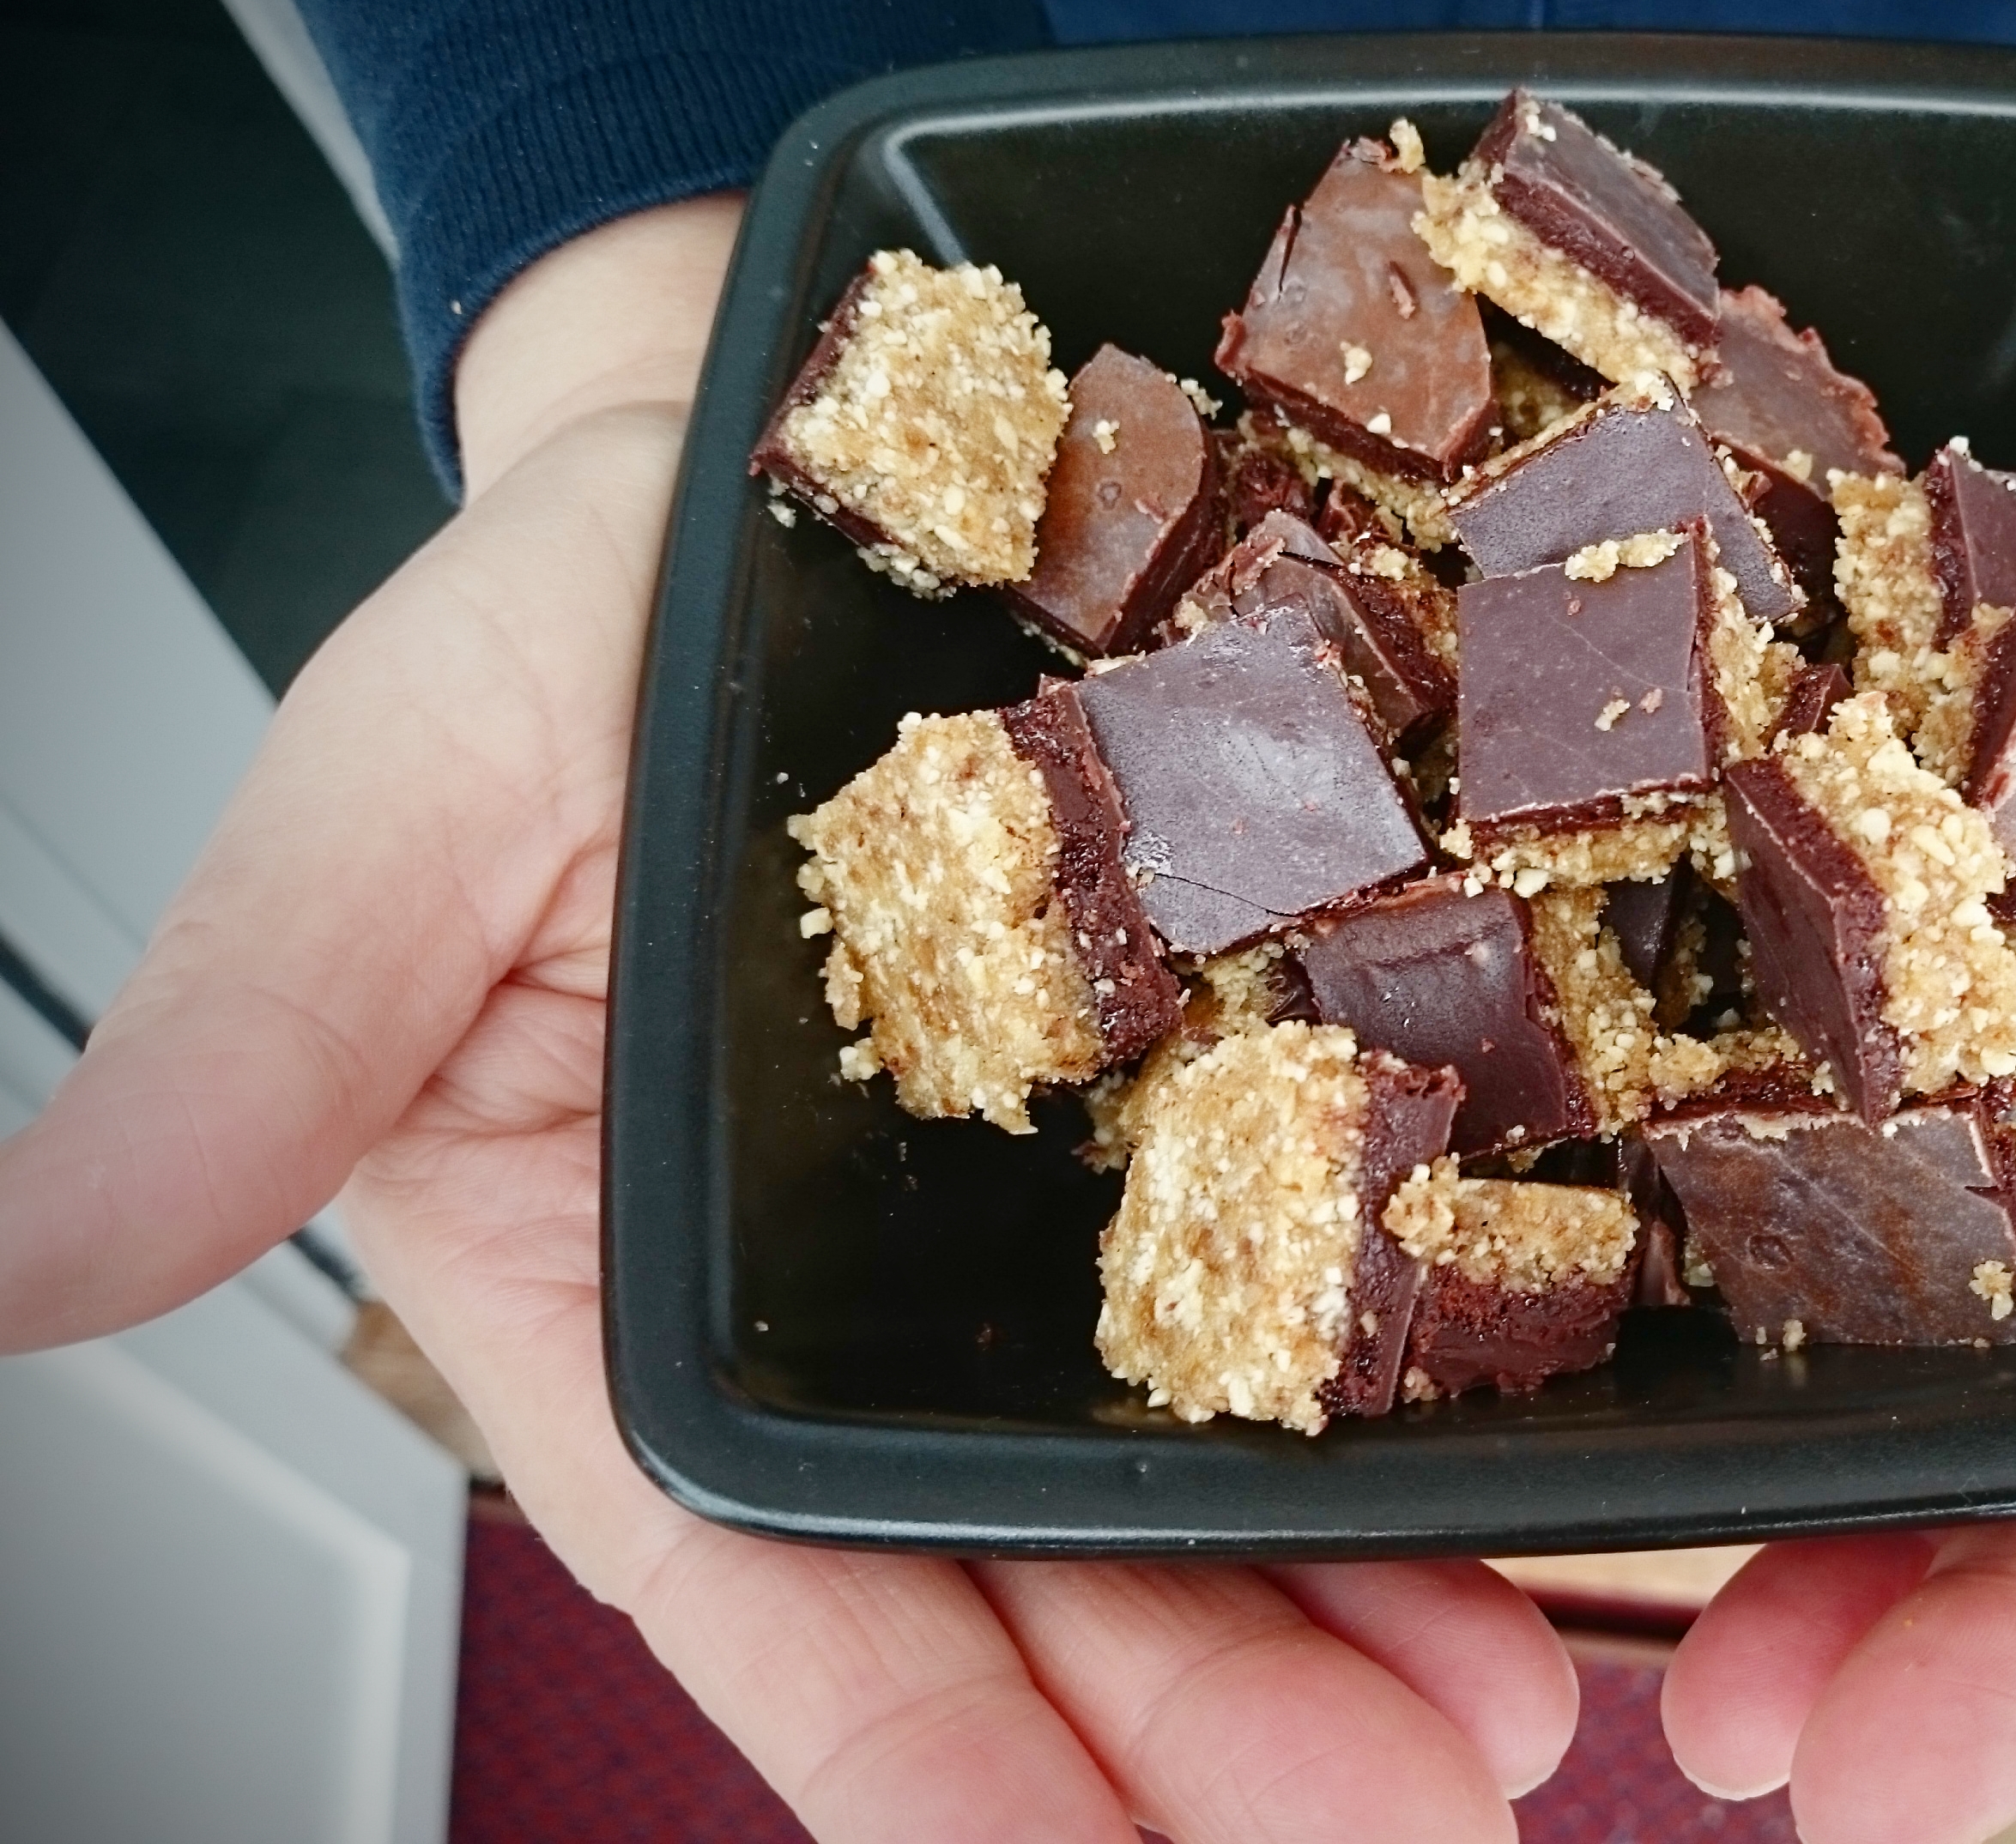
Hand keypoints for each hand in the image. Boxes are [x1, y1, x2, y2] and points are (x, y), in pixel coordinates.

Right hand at [0, 199, 1575, 1843]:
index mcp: (636, 1300)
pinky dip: (1417, 1402)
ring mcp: (1064, 1212)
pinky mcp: (1223, 1085)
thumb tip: (27, 1257)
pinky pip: (1335, 1276)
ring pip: (1205, 1480)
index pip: (773, 1591)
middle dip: (1212, 1731)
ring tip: (1493, 1724)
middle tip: (1395, 1818)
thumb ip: (255, 1038)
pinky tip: (1516, 1495)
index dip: (927, 1762)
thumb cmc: (559, 627)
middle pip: (1039, 1581)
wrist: (784, 441)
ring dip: (1350, 1620)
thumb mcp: (392, 806)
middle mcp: (866, 1300)